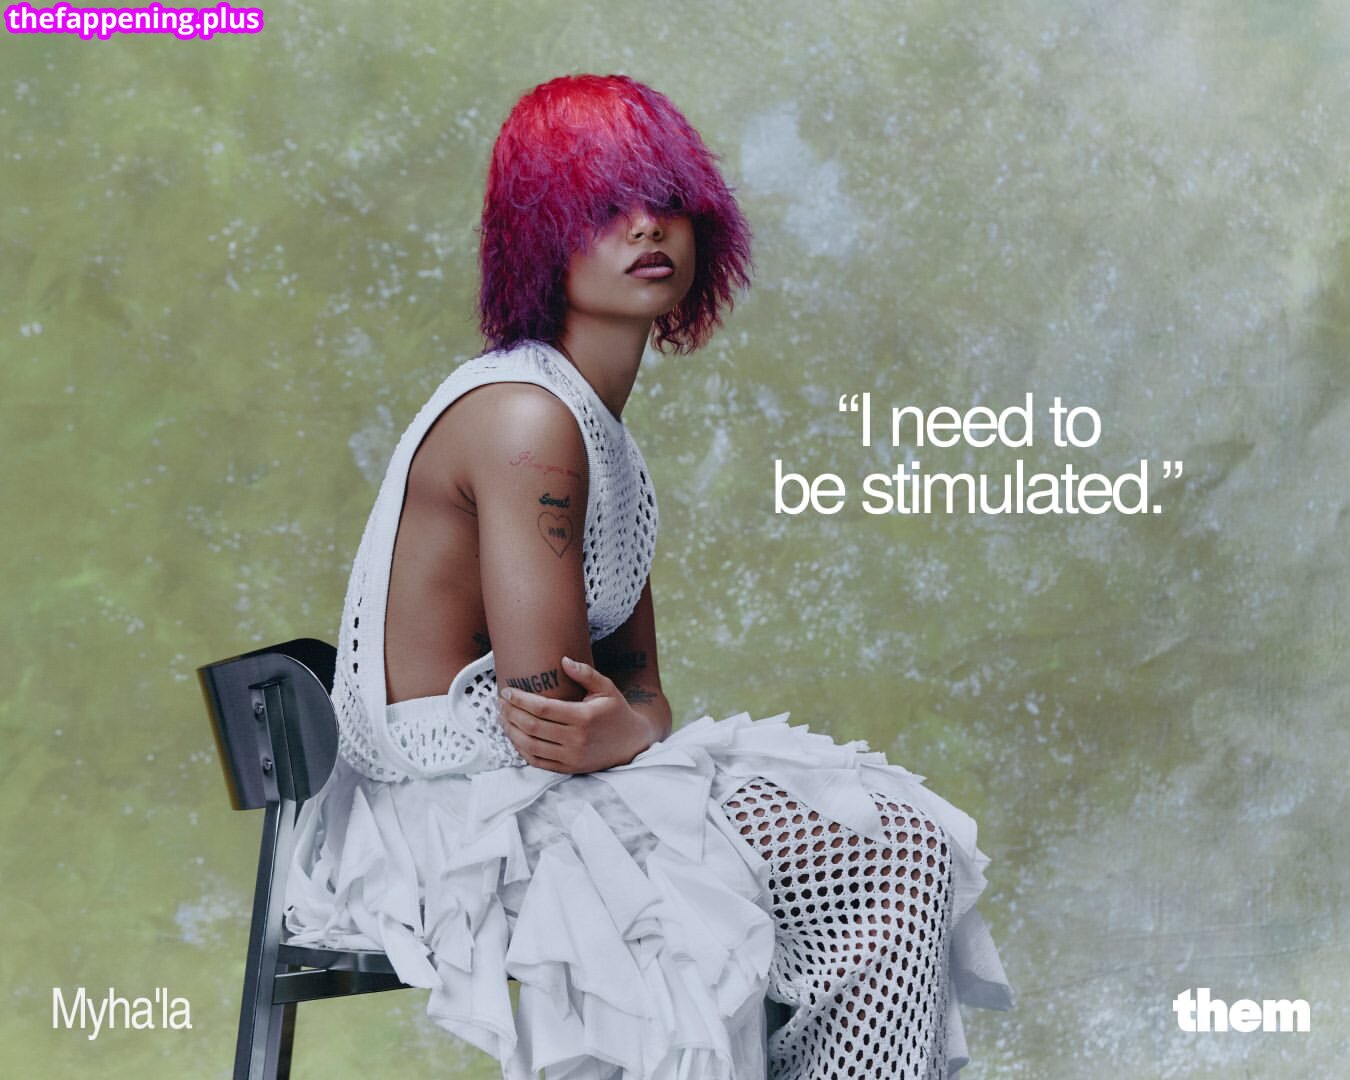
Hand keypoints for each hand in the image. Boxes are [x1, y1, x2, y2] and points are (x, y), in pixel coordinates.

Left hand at [499, 655, 662, 772]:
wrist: (631, 743)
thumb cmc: (616, 711)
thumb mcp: (607, 688)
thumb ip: (585, 673)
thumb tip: (563, 659)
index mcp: (584, 717)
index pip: (543, 708)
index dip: (521, 700)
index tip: (507, 691)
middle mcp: (576, 739)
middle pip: (532, 727)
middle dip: (511, 713)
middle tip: (500, 702)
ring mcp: (571, 757)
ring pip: (530, 746)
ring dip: (511, 731)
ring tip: (503, 717)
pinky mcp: (568, 768)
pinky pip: (537, 761)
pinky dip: (521, 749)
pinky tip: (514, 736)